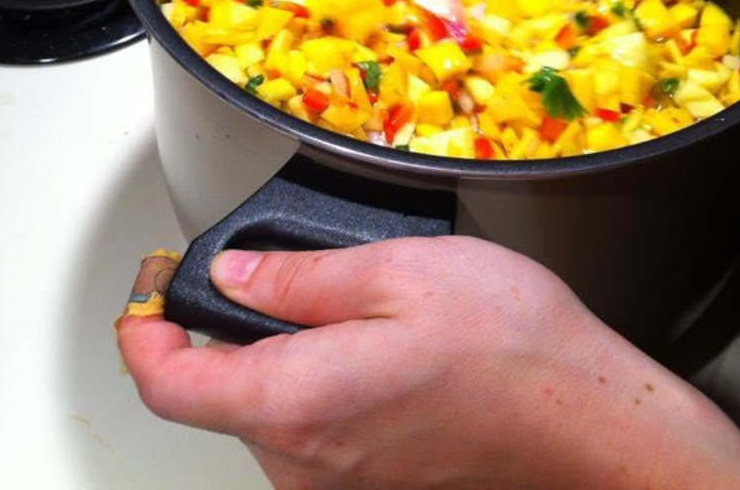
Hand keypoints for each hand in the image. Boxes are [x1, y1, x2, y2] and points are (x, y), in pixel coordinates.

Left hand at [117, 236, 739, 488]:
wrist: (596, 426)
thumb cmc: (516, 350)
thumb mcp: (399, 271)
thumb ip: (298, 277)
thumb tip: (235, 274)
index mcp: (298, 401)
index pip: (167, 384)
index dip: (143, 331)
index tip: (151, 291)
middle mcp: (307, 462)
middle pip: (219, 396)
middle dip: (226, 332)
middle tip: (268, 276)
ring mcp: (340, 485)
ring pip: (269, 414)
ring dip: (280, 358)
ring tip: (352, 311)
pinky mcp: (372, 488)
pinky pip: (315, 435)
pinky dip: (319, 386)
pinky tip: (381, 355)